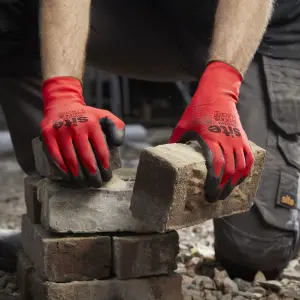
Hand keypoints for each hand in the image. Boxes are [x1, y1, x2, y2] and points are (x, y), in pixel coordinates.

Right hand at [41, 76, 124, 187]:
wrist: (63, 103)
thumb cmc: (87, 115)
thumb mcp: (105, 116)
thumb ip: (117, 127)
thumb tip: (118, 144)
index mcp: (92, 123)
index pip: (101, 149)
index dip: (104, 165)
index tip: (107, 175)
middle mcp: (76, 126)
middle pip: (86, 157)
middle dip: (93, 174)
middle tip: (96, 184)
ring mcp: (60, 130)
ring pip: (71, 159)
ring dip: (78, 175)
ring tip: (84, 183)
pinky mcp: (48, 133)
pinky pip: (55, 156)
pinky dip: (63, 168)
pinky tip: (69, 175)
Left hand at [169, 62, 253, 201]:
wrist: (217, 93)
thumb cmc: (198, 109)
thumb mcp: (183, 124)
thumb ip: (176, 140)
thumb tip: (168, 155)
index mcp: (210, 138)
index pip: (216, 166)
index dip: (214, 182)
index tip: (209, 193)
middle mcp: (226, 140)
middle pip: (229, 171)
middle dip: (223, 188)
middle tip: (215, 198)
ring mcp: (237, 139)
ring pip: (241, 167)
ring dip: (235, 183)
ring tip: (226, 192)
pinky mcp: (243, 138)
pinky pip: (249, 158)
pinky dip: (246, 171)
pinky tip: (240, 179)